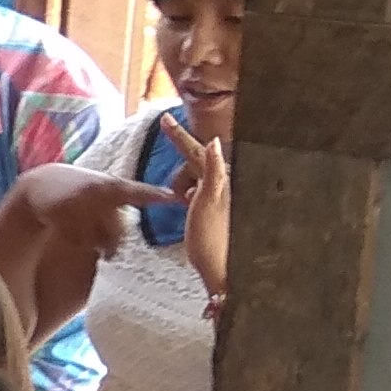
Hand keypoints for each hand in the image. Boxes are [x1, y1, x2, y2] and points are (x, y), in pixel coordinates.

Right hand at [10, 159, 180, 267]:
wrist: (42, 183)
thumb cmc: (83, 189)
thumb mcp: (107, 185)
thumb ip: (130, 196)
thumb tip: (160, 205)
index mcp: (114, 185)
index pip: (139, 192)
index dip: (157, 196)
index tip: (175, 198)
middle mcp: (98, 192)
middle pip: (116, 233)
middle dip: (113, 245)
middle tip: (109, 252)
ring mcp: (79, 203)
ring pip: (96, 240)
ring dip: (92, 243)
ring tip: (82, 230)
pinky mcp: (61, 213)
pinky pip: (77, 241)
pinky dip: (75, 241)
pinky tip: (68, 229)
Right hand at [160, 120, 232, 302]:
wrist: (220, 272)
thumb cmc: (212, 242)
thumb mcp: (208, 204)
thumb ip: (213, 171)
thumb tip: (213, 141)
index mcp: (222, 182)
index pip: (198, 151)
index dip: (179, 135)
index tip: (165, 118)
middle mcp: (225, 187)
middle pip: (196, 164)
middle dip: (182, 169)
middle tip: (177, 185)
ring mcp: (222, 199)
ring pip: (197, 178)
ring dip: (185, 186)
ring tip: (184, 206)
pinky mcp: (217, 211)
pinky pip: (199, 192)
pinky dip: (190, 195)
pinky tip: (187, 207)